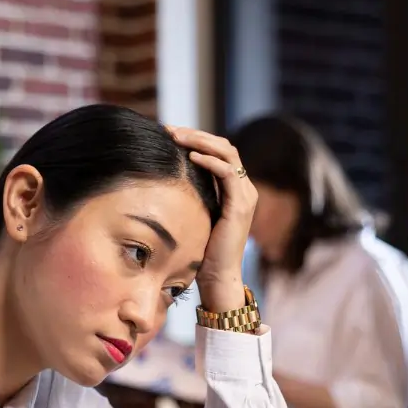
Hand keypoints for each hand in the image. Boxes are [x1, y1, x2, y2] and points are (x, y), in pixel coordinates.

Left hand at [168, 126, 255, 313]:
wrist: (217, 278)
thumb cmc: (200, 252)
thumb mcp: (193, 216)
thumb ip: (189, 197)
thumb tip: (162, 181)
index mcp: (234, 189)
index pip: (218, 152)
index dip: (195, 139)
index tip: (167, 135)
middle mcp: (244, 188)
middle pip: (223, 146)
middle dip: (195, 134)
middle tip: (169, 129)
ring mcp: (245, 195)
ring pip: (227, 153)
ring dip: (200, 141)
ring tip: (176, 136)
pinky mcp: (241, 205)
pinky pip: (228, 173)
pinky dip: (210, 160)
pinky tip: (191, 156)